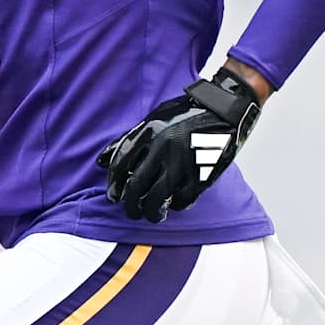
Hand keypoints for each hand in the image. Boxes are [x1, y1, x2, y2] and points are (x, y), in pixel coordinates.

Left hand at [96, 65, 263, 222]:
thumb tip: (100, 161)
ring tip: (150, 214)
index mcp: (148, 132)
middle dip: (130, 205)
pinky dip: (176, 206)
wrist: (224, 110)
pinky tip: (174, 205)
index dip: (114, 184)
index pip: (120, 164)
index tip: (113, 196)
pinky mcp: (202, 174)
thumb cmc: (186, 113)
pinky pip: (183, 199)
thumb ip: (128, 139)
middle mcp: (163, 148)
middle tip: (130, 211)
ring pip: (158, 198)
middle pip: (137, 186)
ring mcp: (183, 162)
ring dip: (151, 211)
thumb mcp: (153, 118)